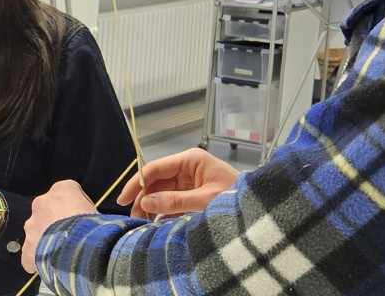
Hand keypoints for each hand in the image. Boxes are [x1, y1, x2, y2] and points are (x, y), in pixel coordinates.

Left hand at [19, 180, 95, 272]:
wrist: (78, 248)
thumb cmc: (93, 227)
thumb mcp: (96, 211)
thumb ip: (86, 211)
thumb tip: (86, 220)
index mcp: (61, 190)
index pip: (68, 193)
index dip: (76, 208)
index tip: (84, 220)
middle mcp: (41, 203)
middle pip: (48, 211)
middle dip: (56, 222)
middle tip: (70, 236)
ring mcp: (31, 225)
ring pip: (36, 230)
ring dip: (45, 238)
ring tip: (61, 251)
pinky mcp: (27, 247)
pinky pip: (30, 252)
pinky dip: (37, 259)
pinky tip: (50, 265)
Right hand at [115, 147, 238, 217]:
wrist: (260, 212)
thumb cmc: (236, 198)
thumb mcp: (205, 200)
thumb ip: (175, 201)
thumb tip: (146, 201)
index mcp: (190, 160)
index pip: (155, 168)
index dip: (137, 183)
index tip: (124, 199)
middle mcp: (187, 168)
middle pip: (156, 181)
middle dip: (143, 197)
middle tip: (132, 215)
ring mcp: (190, 182)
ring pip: (162, 192)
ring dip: (152, 206)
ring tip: (141, 221)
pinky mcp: (193, 196)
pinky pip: (173, 202)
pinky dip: (164, 212)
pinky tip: (156, 223)